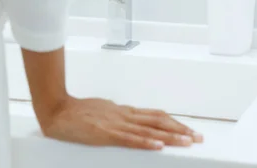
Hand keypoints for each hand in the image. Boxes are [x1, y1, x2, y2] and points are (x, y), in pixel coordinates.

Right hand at [39, 95, 203, 149]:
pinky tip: (158, 146)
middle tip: (198, 137)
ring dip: (170, 137)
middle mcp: (125, 115)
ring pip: (149, 130)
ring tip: (187, 142)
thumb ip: (118, 117)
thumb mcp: (104, 111)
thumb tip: (132, 120)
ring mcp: (117, 124)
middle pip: (158, 121)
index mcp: (125, 111)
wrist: (59, 111)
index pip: (155, 116)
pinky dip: (146, 142)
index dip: (173, 122)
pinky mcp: (106, 134)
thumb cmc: (78, 112)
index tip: (188, 129)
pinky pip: (130, 139)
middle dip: (180, 130)